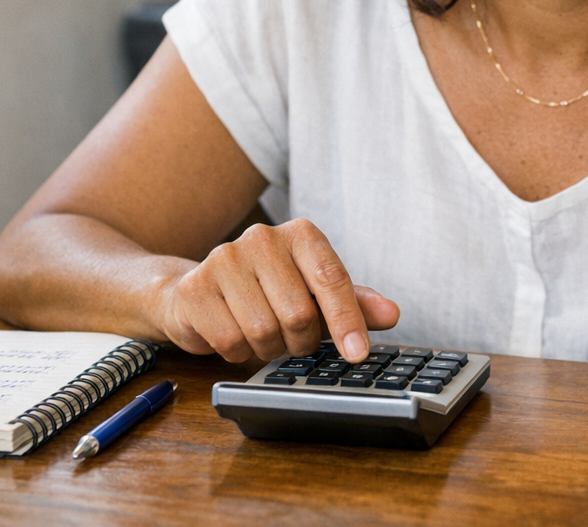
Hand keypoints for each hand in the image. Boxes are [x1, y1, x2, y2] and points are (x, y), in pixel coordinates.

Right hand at [150, 219, 399, 363]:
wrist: (199, 291)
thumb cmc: (269, 292)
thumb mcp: (316, 294)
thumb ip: (353, 303)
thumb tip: (391, 314)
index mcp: (301, 235)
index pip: (331, 278)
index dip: (347, 321)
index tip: (357, 354)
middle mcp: (263, 238)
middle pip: (298, 313)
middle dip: (300, 341)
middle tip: (293, 340)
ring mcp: (225, 258)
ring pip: (263, 330)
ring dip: (268, 348)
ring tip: (263, 335)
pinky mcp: (195, 286)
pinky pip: (229, 340)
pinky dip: (237, 352)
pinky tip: (234, 334)